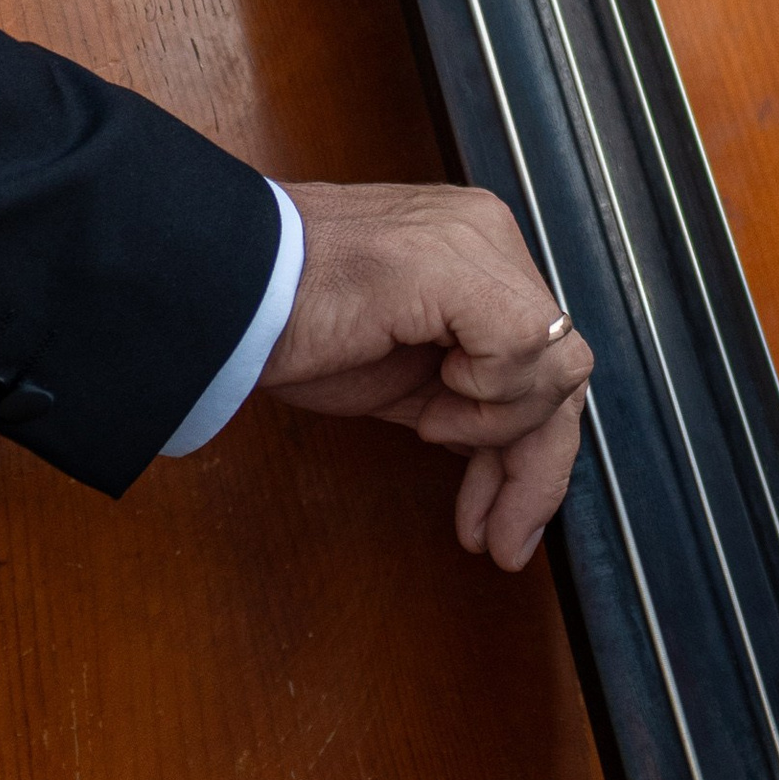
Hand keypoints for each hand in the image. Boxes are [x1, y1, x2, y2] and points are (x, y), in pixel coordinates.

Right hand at [263, 179, 591, 570]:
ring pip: (559, 370)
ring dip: (499, 431)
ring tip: (433, 434)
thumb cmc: (283, 325)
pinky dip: (486, 399)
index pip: (543, 362)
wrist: (216, 293)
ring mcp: (476, 245)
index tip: (494, 520)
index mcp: (473, 254)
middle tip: (504, 540)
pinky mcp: (458, 266)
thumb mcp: (397, 374)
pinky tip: (432, 407)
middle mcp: (486, 239)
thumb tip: (519, 462)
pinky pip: (526, 351)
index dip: (528, 451)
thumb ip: (462, 398)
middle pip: (562, 373)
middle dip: (535, 471)